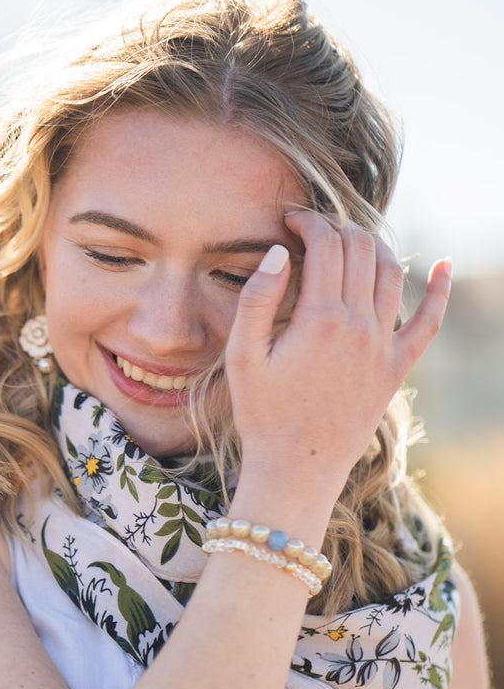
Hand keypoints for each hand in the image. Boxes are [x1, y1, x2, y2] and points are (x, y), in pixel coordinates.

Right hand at [224, 211, 450, 496]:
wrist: (297, 467)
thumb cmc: (262, 414)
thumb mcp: (242, 356)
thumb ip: (257, 298)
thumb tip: (279, 252)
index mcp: (320, 319)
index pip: (325, 244)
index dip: (308, 222)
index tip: (291, 221)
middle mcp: (359, 326)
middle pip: (360, 249)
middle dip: (337, 228)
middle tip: (315, 232)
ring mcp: (383, 346)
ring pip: (391, 272)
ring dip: (374, 246)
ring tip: (351, 242)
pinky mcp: (396, 368)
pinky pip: (429, 322)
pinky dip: (439, 290)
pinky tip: (446, 265)